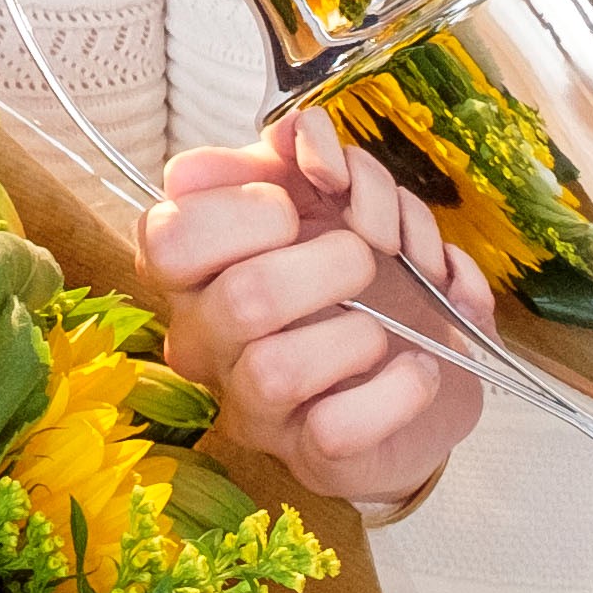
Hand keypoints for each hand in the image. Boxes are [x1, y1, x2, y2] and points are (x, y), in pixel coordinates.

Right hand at [136, 110, 484, 509]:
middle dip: (334, 260)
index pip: (166, 235)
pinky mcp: (311, 458)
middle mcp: (208, 341)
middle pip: (243, 297)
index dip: (244, 206)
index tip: (295, 201)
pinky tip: (418, 368)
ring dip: (361, 330)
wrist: (426, 364)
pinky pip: (338, 429)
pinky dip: (398, 389)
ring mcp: (254, 406)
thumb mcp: (335, 198)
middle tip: (368, 258)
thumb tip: (303, 134)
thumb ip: (307, 156)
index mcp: (197, 269)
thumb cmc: (362, 276)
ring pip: (278, 370)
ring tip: (387, 322)